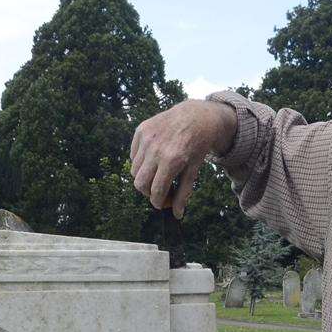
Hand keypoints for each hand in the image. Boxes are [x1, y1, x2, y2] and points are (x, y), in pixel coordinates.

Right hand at [129, 99, 234, 217]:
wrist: (196, 116)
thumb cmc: (198, 145)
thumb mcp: (194, 170)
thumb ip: (184, 193)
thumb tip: (177, 215)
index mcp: (172, 160)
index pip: (155, 191)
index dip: (158, 202)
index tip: (163, 203)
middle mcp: (156, 149)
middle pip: (140, 183)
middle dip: (148, 192)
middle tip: (160, 190)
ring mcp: (146, 138)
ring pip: (134, 170)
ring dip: (144, 177)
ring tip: (158, 174)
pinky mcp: (141, 130)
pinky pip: (133, 155)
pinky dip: (141, 162)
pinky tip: (154, 159)